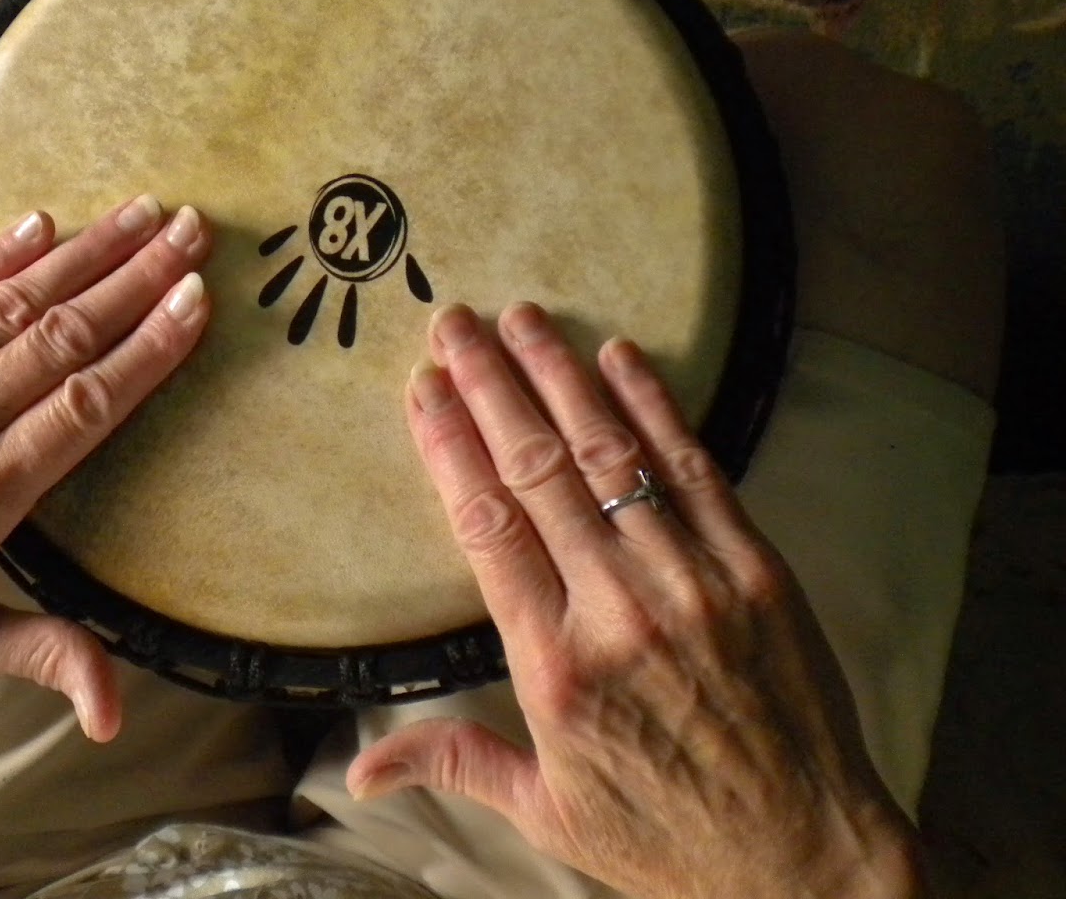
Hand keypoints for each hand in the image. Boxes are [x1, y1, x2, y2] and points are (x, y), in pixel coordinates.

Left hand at [0, 196, 212, 742]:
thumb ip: (43, 657)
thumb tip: (114, 716)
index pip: (85, 406)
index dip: (148, 349)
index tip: (195, 302)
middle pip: (58, 340)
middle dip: (134, 281)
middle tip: (191, 233)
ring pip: (5, 307)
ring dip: (81, 255)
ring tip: (141, 213)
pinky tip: (42, 224)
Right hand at [347, 304, 926, 898]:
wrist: (805, 858)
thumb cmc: (669, 839)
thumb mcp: (547, 813)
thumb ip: (454, 763)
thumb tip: (357, 771)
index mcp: (554, 667)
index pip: (485, 524)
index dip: (449, 444)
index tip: (424, 389)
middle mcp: (618, 612)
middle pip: (538, 471)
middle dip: (491, 386)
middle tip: (456, 324)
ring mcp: (692, 583)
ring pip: (612, 456)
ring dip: (561, 378)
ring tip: (523, 319)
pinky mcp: (755, 570)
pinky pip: (696, 470)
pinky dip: (656, 408)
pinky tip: (620, 357)